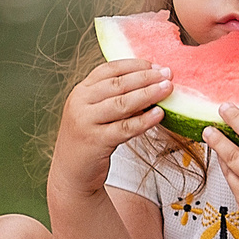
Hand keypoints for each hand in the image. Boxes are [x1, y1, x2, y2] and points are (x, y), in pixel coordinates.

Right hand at [48, 58, 171, 195]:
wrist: (71, 173)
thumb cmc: (89, 140)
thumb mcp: (96, 113)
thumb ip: (115, 98)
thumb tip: (151, 84)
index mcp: (81, 91)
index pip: (109, 69)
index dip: (134, 65)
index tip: (156, 65)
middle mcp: (80, 103)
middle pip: (118, 84)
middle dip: (146, 77)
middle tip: (168, 74)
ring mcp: (85, 122)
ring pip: (122, 104)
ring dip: (148, 94)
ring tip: (167, 89)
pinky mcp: (95, 141)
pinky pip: (124, 128)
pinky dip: (144, 120)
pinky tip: (159, 114)